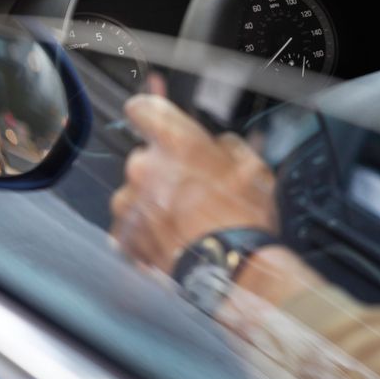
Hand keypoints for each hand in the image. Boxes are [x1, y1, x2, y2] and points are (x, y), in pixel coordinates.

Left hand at [110, 95, 277, 274]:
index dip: (151, 115)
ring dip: (153, 202)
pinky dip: (147, 232)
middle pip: (144, 158)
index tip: (157, 124)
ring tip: (185, 222)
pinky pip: (131, 227)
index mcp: (175, 142)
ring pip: (135, 193)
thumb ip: (227, 146)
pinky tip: (174, 240)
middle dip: (163, 170)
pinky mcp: (125, 237)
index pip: (141, 108)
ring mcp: (129, 204)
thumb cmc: (246, 217)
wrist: (233, 270)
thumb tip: (217, 145)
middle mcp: (143, 167)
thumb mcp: (254, 168)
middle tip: (193, 189)